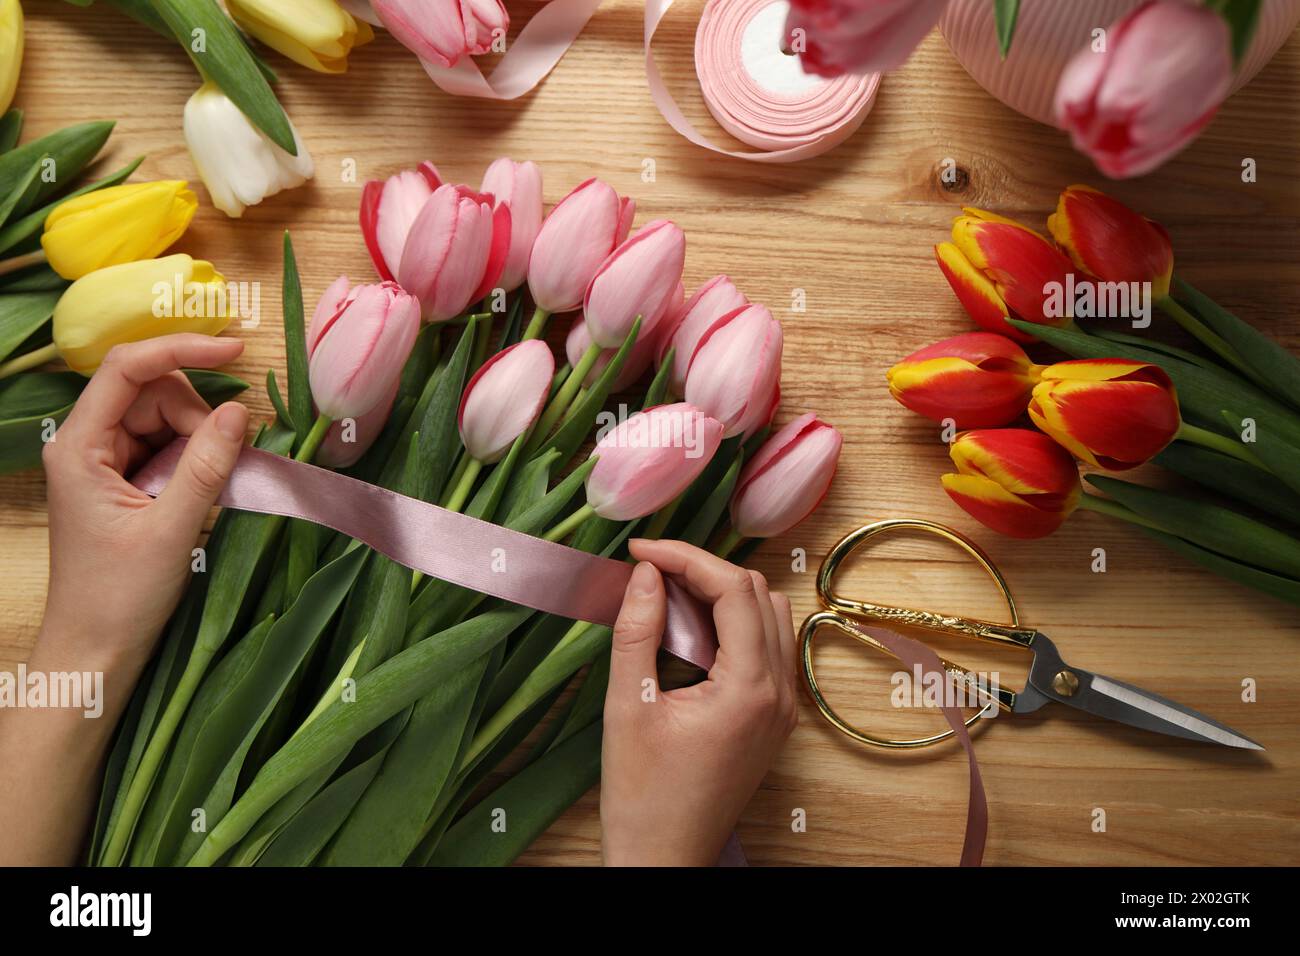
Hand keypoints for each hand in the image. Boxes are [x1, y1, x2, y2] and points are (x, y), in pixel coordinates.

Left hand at [40, 334, 248, 672]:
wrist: (95, 653)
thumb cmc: (120, 598)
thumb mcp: (171, 530)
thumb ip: (205, 466)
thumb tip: (238, 412)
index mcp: (79, 447)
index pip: (127, 369)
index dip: (181, 349)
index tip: (236, 349)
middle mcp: (87, 445)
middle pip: (153, 393)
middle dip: (197, 416)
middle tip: (222, 466)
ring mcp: (107, 464)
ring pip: (167, 420)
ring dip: (200, 443)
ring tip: (210, 492)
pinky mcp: (127, 483)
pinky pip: (170, 449)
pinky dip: (196, 461)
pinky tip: (205, 494)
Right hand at [599, 538, 797, 866]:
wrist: (664, 857)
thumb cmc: (641, 793)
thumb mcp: (627, 705)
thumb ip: (637, 630)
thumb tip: (645, 573)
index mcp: (749, 689)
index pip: (734, 589)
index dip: (686, 558)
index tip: (640, 551)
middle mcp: (779, 693)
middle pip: (759, 594)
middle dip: (705, 570)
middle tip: (650, 570)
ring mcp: (783, 707)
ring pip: (770, 616)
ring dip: (724, 593)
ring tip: (669, 593)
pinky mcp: (774, 718)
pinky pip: (768, 647)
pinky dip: (735, 623)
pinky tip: (693, 627)